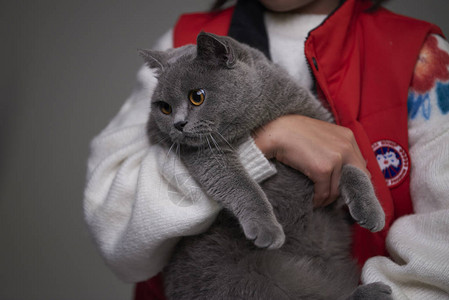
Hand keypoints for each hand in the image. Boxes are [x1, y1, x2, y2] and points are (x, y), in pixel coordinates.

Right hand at [253, 115, 369, 206]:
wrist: (276, 132)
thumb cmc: (293, 132)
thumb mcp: (321, 136)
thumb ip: (334, 148)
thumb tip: (341, 171)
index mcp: (347, 136)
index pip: (361, 165)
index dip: (352, 180)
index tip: (343, 188)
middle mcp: (346, 146)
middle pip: (357, 178)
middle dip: (346, 191)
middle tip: (333, 198)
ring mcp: (336, 157)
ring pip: (338, 189)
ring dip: (328, 198)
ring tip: (319, 199)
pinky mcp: (323, 169)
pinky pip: (324, 193)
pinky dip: (318, 200)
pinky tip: (312, 200)